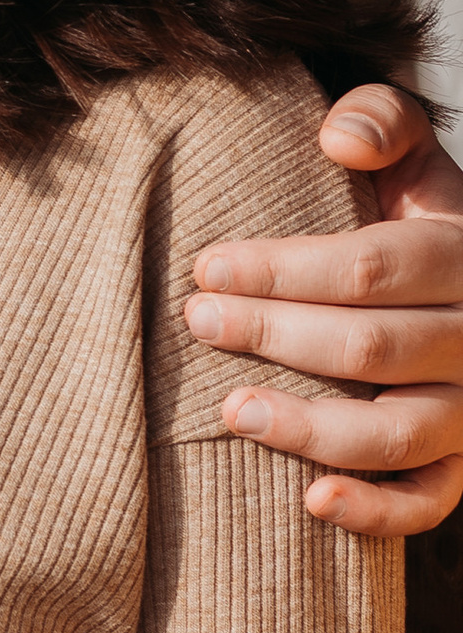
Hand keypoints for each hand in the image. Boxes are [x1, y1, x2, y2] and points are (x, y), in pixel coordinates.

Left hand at [186, 83, 462, 534]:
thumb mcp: (413, 158)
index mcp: (461, 254)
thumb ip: (382, 121)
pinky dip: (374, 511)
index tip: (205, 266)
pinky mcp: (461, 466)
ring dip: (309, 427)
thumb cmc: (413, 221)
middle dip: (274, 334)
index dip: (282, 269)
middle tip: (197, 322)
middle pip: (372, 346)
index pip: (371, 267)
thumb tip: (338, 138)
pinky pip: (428, 502)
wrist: (462, 292)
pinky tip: (309, 499)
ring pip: (397, 432)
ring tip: (230, 410)